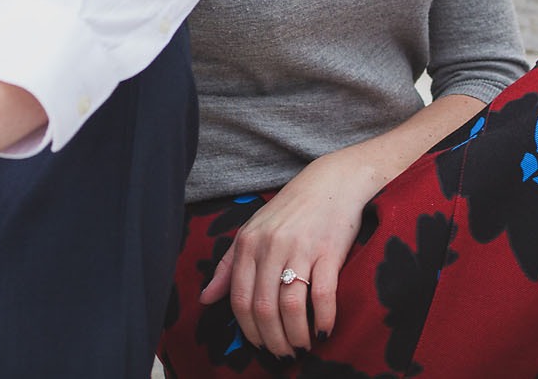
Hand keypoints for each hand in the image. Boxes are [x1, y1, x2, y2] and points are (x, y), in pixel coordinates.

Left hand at [202, 151, 382, 357]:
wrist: (332, 183)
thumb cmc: (290, 211)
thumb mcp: (252, 232)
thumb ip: (229, 266)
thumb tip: (206, 299)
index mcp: (248, 243)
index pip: (240, 299)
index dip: (248, 330)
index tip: (259, 346)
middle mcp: (270, 246)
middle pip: (264, 308)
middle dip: (273, 340)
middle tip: (283, 355)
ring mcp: (300, 249)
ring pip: (291, 306)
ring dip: (297, 336)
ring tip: (303, 348)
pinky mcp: (329, 251)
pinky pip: (322, 295)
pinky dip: (323, 320)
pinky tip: (324, 332)